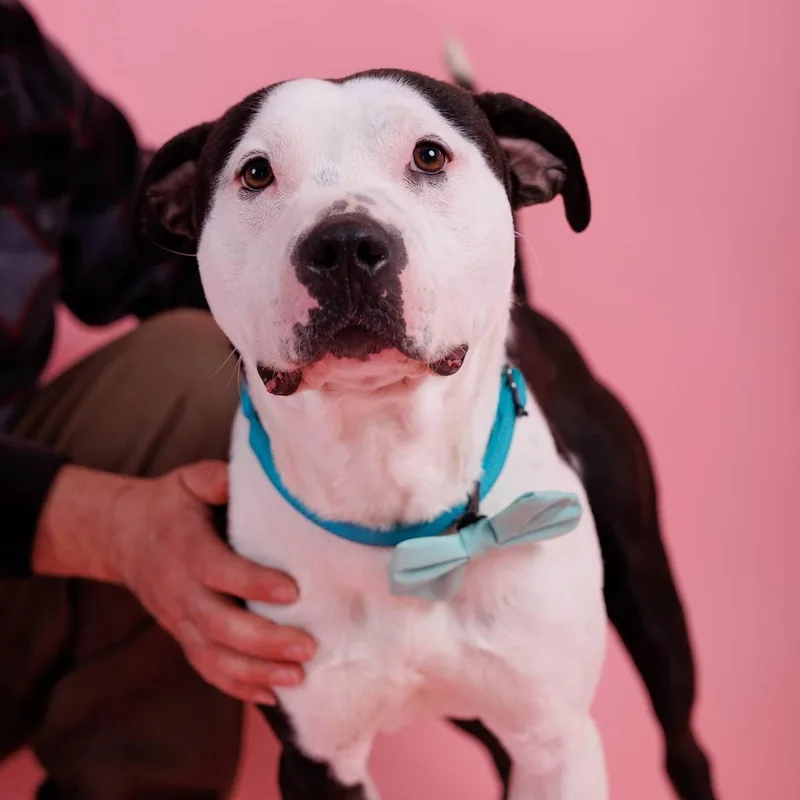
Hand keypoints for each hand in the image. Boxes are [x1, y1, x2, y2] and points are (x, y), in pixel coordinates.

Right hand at [35, 461, 315, 703]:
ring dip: (256, 671)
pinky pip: (207, 669)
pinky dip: (238, 687)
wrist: (124, 536)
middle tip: (308, 646)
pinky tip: (273, 694)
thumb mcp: (192, 480)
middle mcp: (180, 591)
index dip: (253, 584)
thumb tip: (264, 474)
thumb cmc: (171, 505)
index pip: (219, 571)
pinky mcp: (183, 636)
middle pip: (218, 625)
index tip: (293, 591)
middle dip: (265, 640)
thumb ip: (221, 479)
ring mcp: (179, 619)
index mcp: (185, 549)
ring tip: (299, 675)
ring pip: (214, 656)